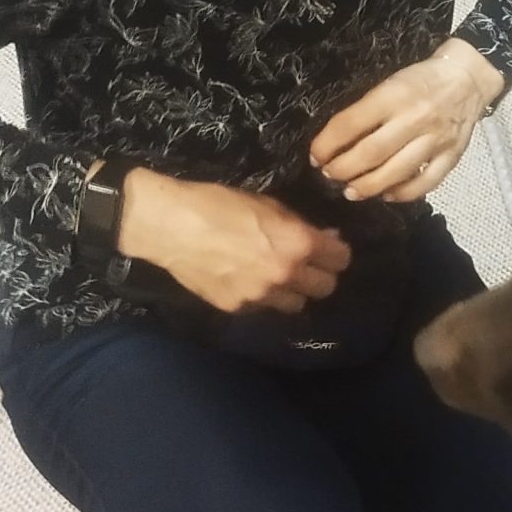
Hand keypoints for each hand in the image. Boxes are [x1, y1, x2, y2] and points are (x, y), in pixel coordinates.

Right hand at [119, 171, 348, 314]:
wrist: (170, 225)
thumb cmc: (218, 204)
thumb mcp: (267, 204)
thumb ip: (299, 224)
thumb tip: (327, 237)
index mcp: (297, 244)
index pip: (341, 260)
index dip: (337, 252)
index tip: (329, 248)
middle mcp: (285, 275)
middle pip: (326, 288)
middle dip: (321, 275)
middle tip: (308, 264)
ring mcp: (261, 296)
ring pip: (297, 305)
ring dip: (294, 291)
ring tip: (279, 276)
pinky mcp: (238, 308)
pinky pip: (264, 308)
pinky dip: (264, 298)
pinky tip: (250, 281)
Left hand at [310, 38, 505, 203]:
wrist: (468, 78)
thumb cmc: (422, 79)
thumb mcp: (390, 82)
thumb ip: (368, 109)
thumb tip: (337, 140)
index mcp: (394, 95)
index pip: (351, 124)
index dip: (327, 144)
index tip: (316, 155)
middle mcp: (414, 118)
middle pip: (371, 153)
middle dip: (343, 169)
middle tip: (330, 175)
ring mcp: (436, 140)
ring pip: (397, 172)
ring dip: (368, 186)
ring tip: (351, 192)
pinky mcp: (452, 156)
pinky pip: (426, 182)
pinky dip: (404, 194)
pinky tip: (387, 195)